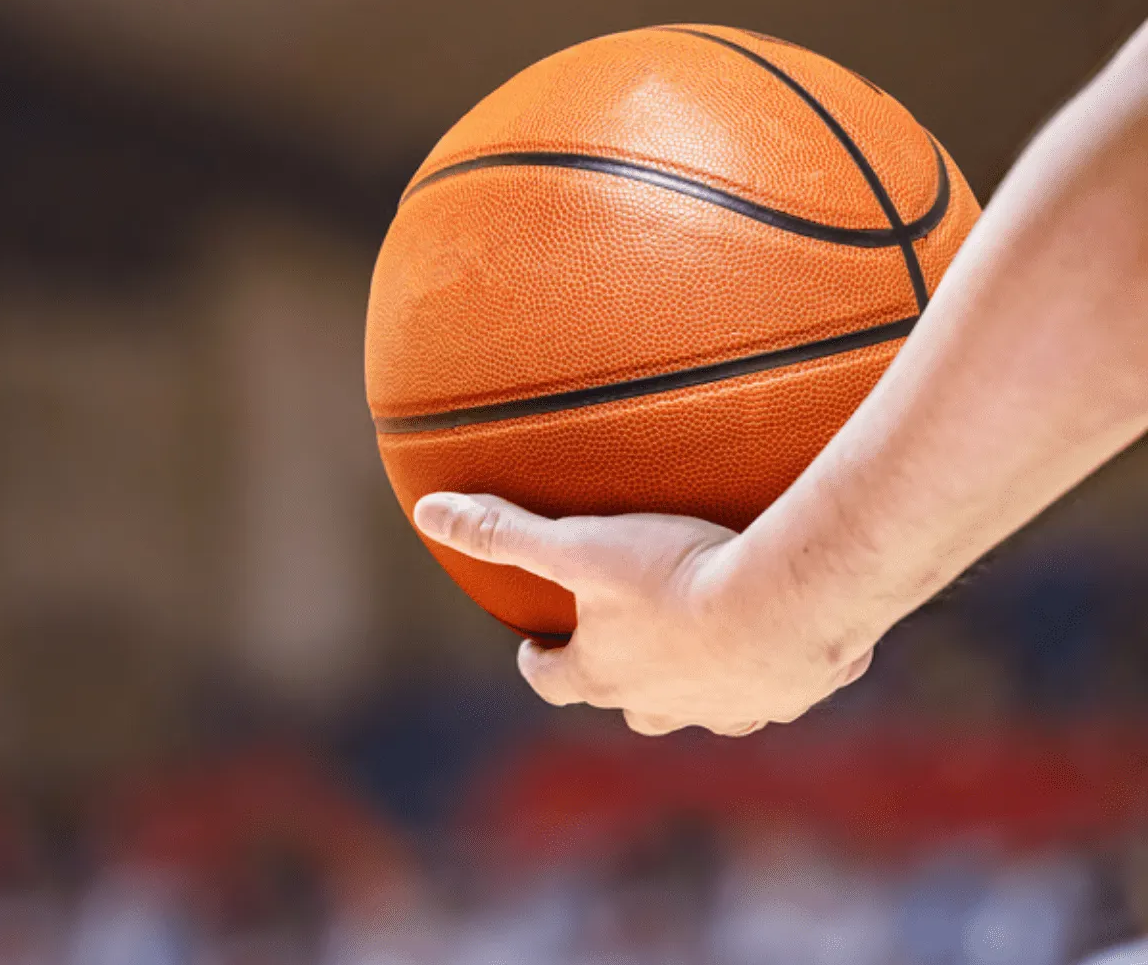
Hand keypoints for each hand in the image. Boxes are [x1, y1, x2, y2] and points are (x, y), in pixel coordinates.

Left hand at [413, 492, 877, 735]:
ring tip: (701, 649)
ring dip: (695, 684)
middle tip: (618, 646)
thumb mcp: (578, 545)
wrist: (789, 604)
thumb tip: (427, 512)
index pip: (554, 680)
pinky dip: (771, 669)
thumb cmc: (673, 576)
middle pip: (628, 706)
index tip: (531, 646)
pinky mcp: (791, 694)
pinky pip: (776, 688)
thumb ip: (502, 530)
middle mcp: (662, 706)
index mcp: (604, 674)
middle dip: (618, 679)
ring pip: (703, 707)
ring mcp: (730, 707)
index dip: (539, 662)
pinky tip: (784, 642)